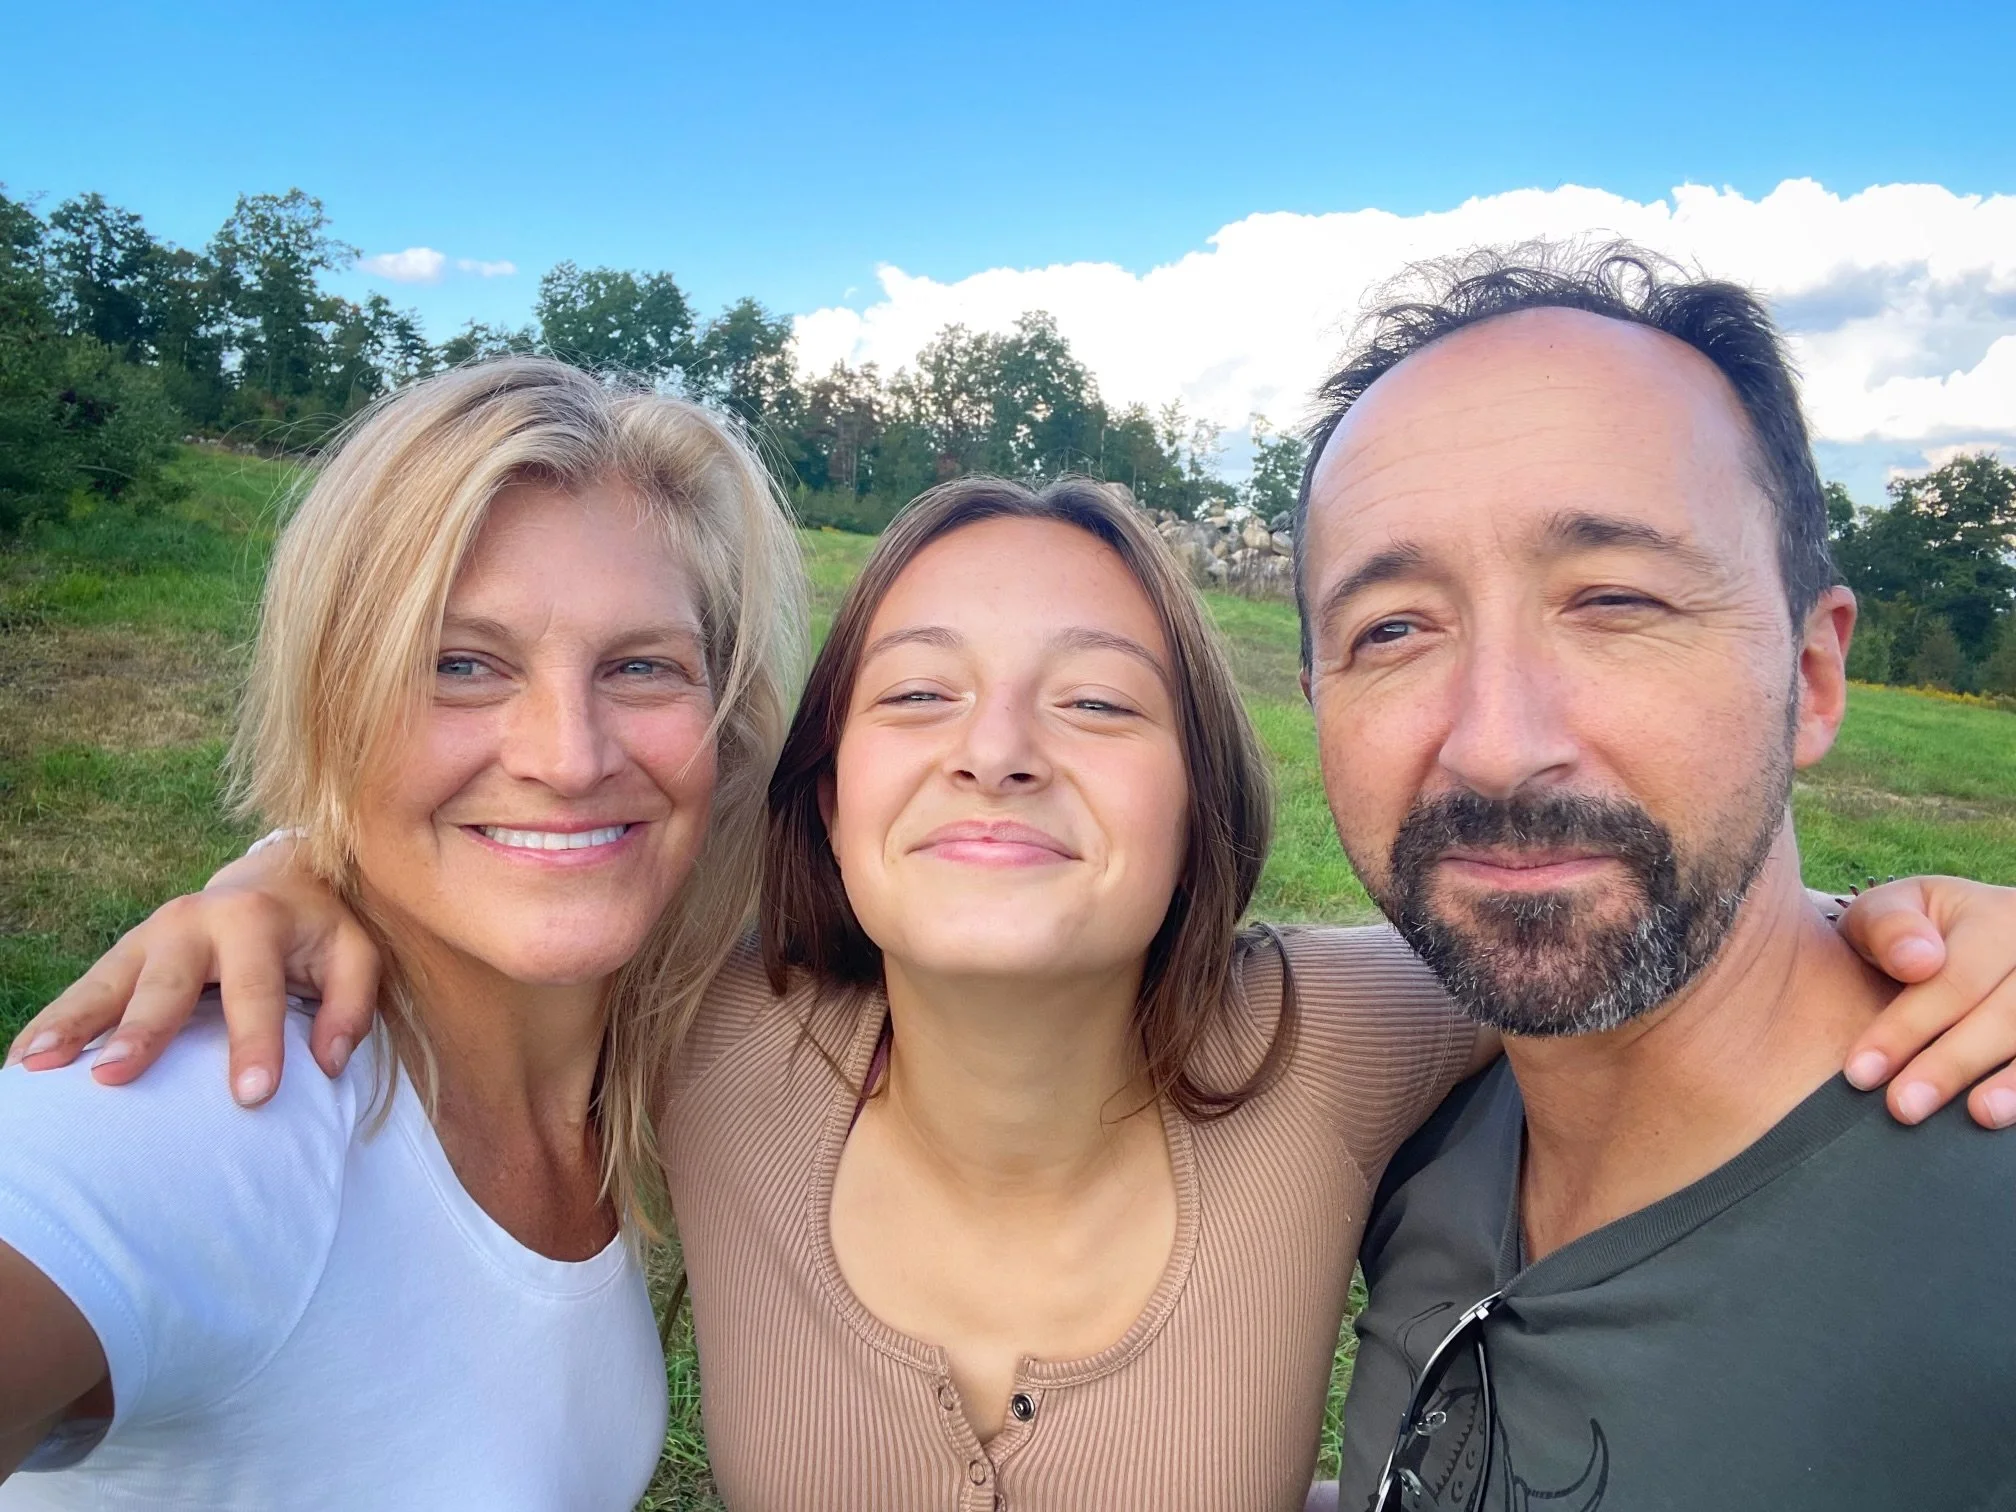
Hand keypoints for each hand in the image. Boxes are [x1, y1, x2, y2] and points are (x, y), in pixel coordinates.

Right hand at [4, 838, 379, 1105]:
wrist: (274, 876)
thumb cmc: (317, 930)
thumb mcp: (354, 954)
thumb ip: (351, 1005)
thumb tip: (327, 1062)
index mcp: (256, 921)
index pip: (256, 989)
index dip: (256, 1042)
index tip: (251, 1097)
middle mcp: (193, 921)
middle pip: (166, 982)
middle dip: (141, 1030)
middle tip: (114, 1076)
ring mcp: (149, 936)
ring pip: (106, 982)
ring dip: (71, 1023)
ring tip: (37, 1066)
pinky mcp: (124, 954)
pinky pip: (83, 990)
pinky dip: (52, 1023)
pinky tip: (24, 1061)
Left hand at [1836, 876, 2015, 1127]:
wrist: (1948, 947)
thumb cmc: (1909, 935)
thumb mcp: (1886, 914)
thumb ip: (1888, 927)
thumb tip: (1917, 960)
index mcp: (1996, 917)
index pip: (1954, 980)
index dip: (1906, 1029)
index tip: (1860, 1072)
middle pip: (2004, 1014)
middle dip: (1951, 1064)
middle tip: (1903, 1108)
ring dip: (2012, 1082)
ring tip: (1980, 1115)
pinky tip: (2006, 1115)